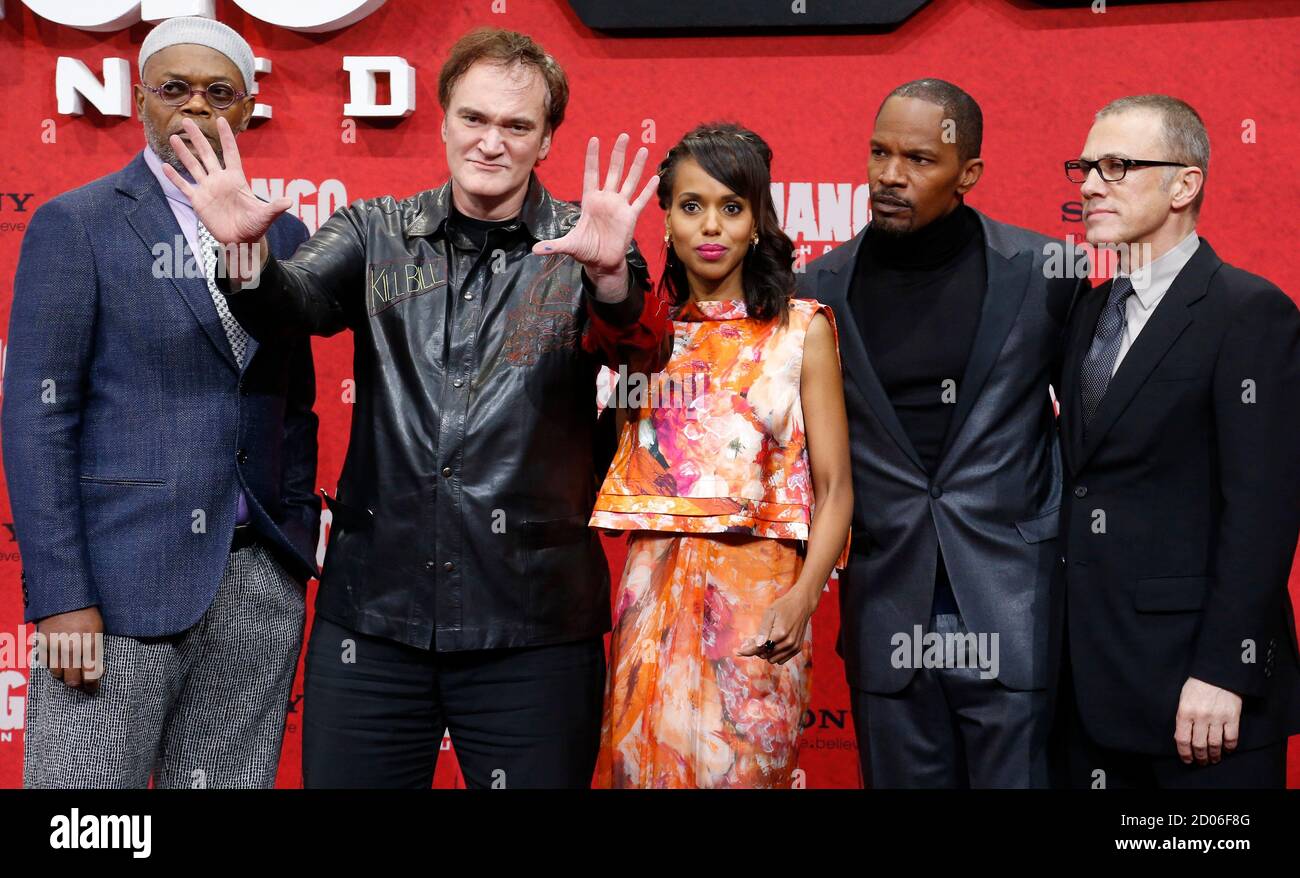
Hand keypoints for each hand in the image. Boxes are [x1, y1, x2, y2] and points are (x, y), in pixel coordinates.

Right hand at [35, 606, 104, 693]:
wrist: (64, 597)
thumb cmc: (87, 612)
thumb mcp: (98, 629)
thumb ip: (96, 650)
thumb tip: (97, 670)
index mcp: (90, 643)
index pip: (91, 674)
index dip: (92, 685)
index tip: (93, 688)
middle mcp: (72, 647)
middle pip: (72, 680)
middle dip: (78, 685)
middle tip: (82, 686)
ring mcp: (55, 646)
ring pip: (58, 674)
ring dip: (64, 676)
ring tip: (70, 674)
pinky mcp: (43, 643)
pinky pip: (46, 663)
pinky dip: (53, 666)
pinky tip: (59, 664)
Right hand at [162, 117, 292, 246]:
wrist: (240, 241)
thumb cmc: (254, 227)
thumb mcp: (265, 216)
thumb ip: (275, 207)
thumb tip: (290, 201)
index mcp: (236, 179)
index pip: (230, 153)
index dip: (226, 137)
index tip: (220, 120)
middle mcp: (220, 180)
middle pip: (207, 154)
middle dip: (198, 138)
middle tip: (187, 120)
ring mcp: (208, 189)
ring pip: (193, 166)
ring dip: (183, 152)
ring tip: (173, 136)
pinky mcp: (198, 201)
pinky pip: (184, 186)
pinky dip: (174, 177)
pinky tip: (164, 166)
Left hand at [531, 133, 658, 281]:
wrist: (601, 263)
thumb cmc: (585, 250)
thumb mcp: (568, 245)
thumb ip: (553, 246)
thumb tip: (534, 250)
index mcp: (590, 201)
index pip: (591, 174)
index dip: (593, 157)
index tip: (594, 139)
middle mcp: (606, 199)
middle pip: (613, 171)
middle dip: (618, 154)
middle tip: (623, 136)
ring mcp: (619, 207)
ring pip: (629, 182)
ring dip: (636, 167)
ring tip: (643, 150)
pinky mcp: (630, 217)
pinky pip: (640, 201)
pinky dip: (648, 191)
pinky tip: (655, 178)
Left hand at [737, 588, 818, 664]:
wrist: (802, 604)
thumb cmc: (784, 606)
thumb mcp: (770, 613)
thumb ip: (763, 629)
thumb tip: (757, 645)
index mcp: (780, 633)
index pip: (760, 648)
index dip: (747, 651)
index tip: (737, 652)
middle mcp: (788, 643)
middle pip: (766, 655)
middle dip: (757, 650)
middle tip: (754, 639)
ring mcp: (794, 647)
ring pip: (773, 660)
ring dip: (766, 653)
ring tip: (765, 640)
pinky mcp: (797, 648)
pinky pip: (782, 660)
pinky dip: (775, 655)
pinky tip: (772, 644)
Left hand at [1174, 676, 1242, 764]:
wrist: (1218, 672)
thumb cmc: (1198, 685)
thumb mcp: (1183, 698)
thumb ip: (1183, 717)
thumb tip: (1182, 738)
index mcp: (1185, 711)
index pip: (1182, 739)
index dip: (1184, 753)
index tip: (1187, 759)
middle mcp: (1200, 717)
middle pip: (1199, 745)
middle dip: (1200, 757)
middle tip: (1201, 761)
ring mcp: (1217, 717)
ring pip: (1215, 744)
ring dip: (1214, 755)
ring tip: (1213, 759)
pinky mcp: (1232, 717)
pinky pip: (1231, 738)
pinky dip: (1229, 747)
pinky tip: (1227, 750)